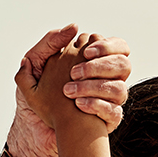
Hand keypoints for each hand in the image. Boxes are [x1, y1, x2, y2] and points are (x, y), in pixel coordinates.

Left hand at [9, 25, 132, 156]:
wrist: (34, 129)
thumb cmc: (36, 94)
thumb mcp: (36, 64)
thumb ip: (51, 42)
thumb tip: (74, 27)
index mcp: (93, 63)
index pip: (116, 46)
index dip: (105, 46)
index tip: (85, 52)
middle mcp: (106, 80)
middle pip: (123, 64)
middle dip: (102, 65)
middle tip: (75, 72)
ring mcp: (109, 101)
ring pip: (120, 88)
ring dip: (95, 87)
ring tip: (69, 91)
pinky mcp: (106, 121)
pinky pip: (114, 112)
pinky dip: (97, 106)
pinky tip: (78, 104)